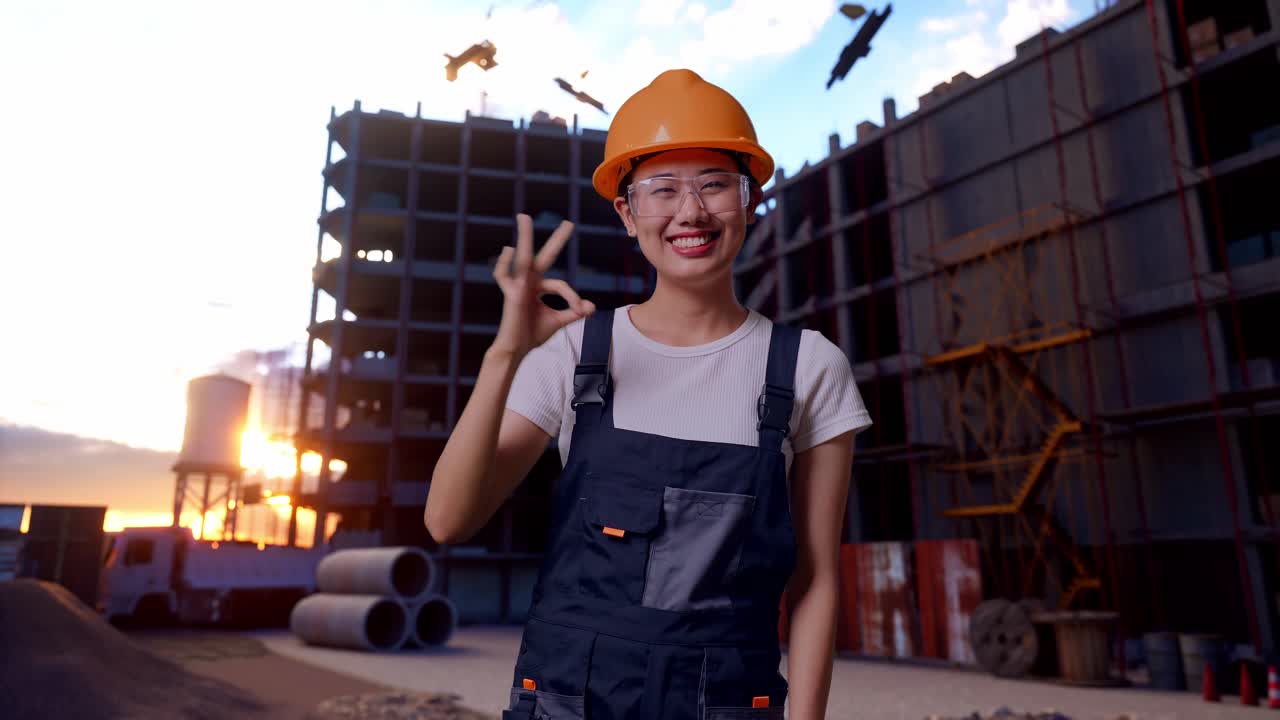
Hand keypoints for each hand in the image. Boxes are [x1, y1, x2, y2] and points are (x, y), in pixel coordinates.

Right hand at [490, 213, 593, 356]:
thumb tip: (591, 306)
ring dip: (525, 237)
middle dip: (557, 240)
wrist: (517, 349)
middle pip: (545, 256)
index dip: (573, 297)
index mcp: (538, 287)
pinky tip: (508, 250)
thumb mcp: (558, 321)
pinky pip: (503, 275)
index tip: (582, 311)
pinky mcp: (511, 294)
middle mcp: (528, 282)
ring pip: (523, 257)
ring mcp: (518, 285)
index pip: (560, 284)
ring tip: (524, 217)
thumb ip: (573, 312)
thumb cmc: (533, 334)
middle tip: (569, 222)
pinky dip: (503, 263)